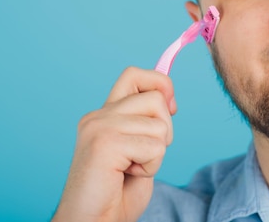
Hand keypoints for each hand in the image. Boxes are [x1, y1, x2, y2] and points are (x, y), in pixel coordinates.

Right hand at [52, 67, 176, 221]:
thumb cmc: (116, 194)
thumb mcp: (137, 149)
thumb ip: (145, 123)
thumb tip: (168, 99)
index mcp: (104, 114)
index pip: (134, 74)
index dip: (160, 84)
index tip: (170, 109)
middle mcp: (98, 116)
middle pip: (155, 97)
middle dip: (164, 128)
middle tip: (144, 154)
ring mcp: (99, 127)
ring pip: (159, 124)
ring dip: (156, 153)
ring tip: (132, 168)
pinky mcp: (105, 143)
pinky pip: (155, 147)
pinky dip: (150, 167)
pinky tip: (126, 175)